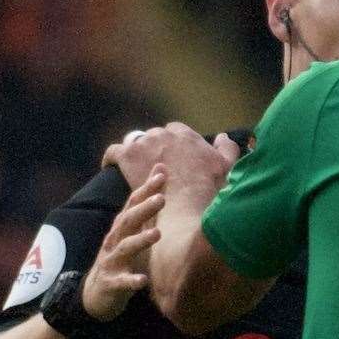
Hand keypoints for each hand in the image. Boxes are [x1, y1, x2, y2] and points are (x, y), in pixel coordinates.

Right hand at [81, 167, 165, 320]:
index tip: (161, 174)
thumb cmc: (121, 257)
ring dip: (140, 240)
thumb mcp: (134, 231)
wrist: (96, 294)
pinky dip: (132, 281)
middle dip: (143, 209)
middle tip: (161, 198)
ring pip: (125, 248)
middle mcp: (115, 241)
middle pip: (128, 221)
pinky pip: (122, 282)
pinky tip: (143, 280)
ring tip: (157, 233)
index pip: (133, 203)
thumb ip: (149, 206)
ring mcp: (111, 261)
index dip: (146, 189)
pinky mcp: (112, 284)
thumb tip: (161, 173)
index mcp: (122, 228)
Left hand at [102, 122, 239, 190]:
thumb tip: (222, 136)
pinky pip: (114, 152)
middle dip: (156, 148)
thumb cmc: (208, 191)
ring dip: (138, 152)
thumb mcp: (227, 166)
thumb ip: (226, 148)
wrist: (185, 208)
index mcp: (187, 135)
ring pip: (136, 142)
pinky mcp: (128, 157)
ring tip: (138, 167)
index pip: (176, 130)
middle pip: (155, 136)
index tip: (175, 157)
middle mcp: (165, 134)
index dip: (175, 144)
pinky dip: (112, 158)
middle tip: (157, 167)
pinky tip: (112, 166)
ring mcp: (145, 144)